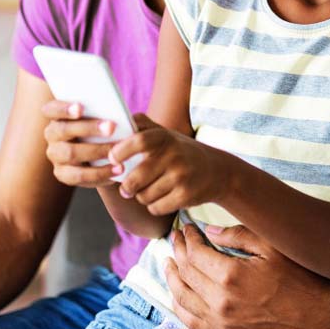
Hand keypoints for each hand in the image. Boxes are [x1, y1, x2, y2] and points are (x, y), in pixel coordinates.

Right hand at [42, 99, 119, 186]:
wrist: (103, 153)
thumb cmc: (101, 126)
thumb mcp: (99, 117)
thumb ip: (100, 112)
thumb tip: (115, 112)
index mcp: (57, 114)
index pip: (51, 109)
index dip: (63, 108)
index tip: (80, 108)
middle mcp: (52, 134)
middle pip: (64, 130)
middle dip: (89, 128)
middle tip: (111, 127)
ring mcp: (55, 155)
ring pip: (70, 153)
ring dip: (96, 151)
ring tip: (117, 150)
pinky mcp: (62, 174)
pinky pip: (79, 175)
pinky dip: (100, 172)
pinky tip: (118, 169)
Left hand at [110, 114, 227, 213]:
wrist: (217, 171)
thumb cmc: (181, 151)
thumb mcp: (166, 134)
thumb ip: (143, 125)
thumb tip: (117, 122)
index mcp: (165, 137)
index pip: (139, 140)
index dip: (121, 150)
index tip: (112, 158)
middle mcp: (173, 155)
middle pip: (136, 177)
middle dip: (127, 186)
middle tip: (126, 188)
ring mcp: (181, 175)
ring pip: (144, 195)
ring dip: (142, 196)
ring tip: (149, 190)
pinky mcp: (186, 195)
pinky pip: (156, 207)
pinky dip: (154, 206)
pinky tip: (162, 198)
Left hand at [165, 224, 329, 328]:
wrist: (325, 316)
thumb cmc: (301, 277)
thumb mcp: (271, 246)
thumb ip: (237, 235)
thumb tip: (209, 231)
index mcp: (230, 277)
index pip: (194, 253)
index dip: (187, 237)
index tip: (186, 226)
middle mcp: (221, 304)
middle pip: (185, 273)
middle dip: (178, 252)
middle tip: (176, 238)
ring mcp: (223, 324)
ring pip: (183, 300)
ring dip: (172, 278)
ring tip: (169, 263)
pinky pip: (193, 323)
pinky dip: (181, 307)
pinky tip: (179, 295)